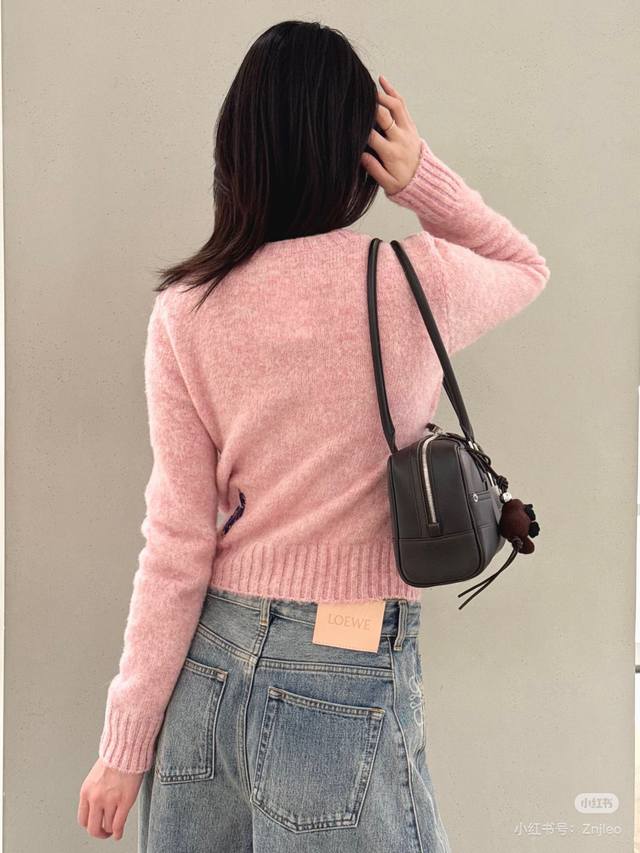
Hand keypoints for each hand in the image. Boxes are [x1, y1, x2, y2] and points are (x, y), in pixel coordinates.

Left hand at [77, 757, 144, 840]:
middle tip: (104, 833)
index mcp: (86, 792)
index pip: (82, 819)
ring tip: (114, 829)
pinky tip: (119, 833)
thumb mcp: (96, 776)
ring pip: (108, 826)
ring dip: (111, 830)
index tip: (95, 826)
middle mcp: (95, 798)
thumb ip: (94, 792)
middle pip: (93, 827)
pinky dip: (118, 832)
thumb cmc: (114, 758)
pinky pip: (119, 824)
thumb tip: (97, 806)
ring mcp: (110, 801)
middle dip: (99, 833)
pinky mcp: (124, 801)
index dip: (90, 825)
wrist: (126, 748)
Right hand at [360, 74, 422, 195]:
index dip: (360, 128)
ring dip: (382, 94)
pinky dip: (392, 91)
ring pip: (395, 105)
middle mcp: (400, 138)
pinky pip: (401, 104)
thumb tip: (361, 155)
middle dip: (371, 105)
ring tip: (368, 85)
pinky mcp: (410, 124)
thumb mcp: (387, 183)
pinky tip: (381, 81)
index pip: (373, 136)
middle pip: (385, 116)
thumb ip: (374, 169)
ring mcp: (407, 129)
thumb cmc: (401, 183)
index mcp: (391, 153)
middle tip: (357, 96)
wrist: (423, 180)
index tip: (349, 121)